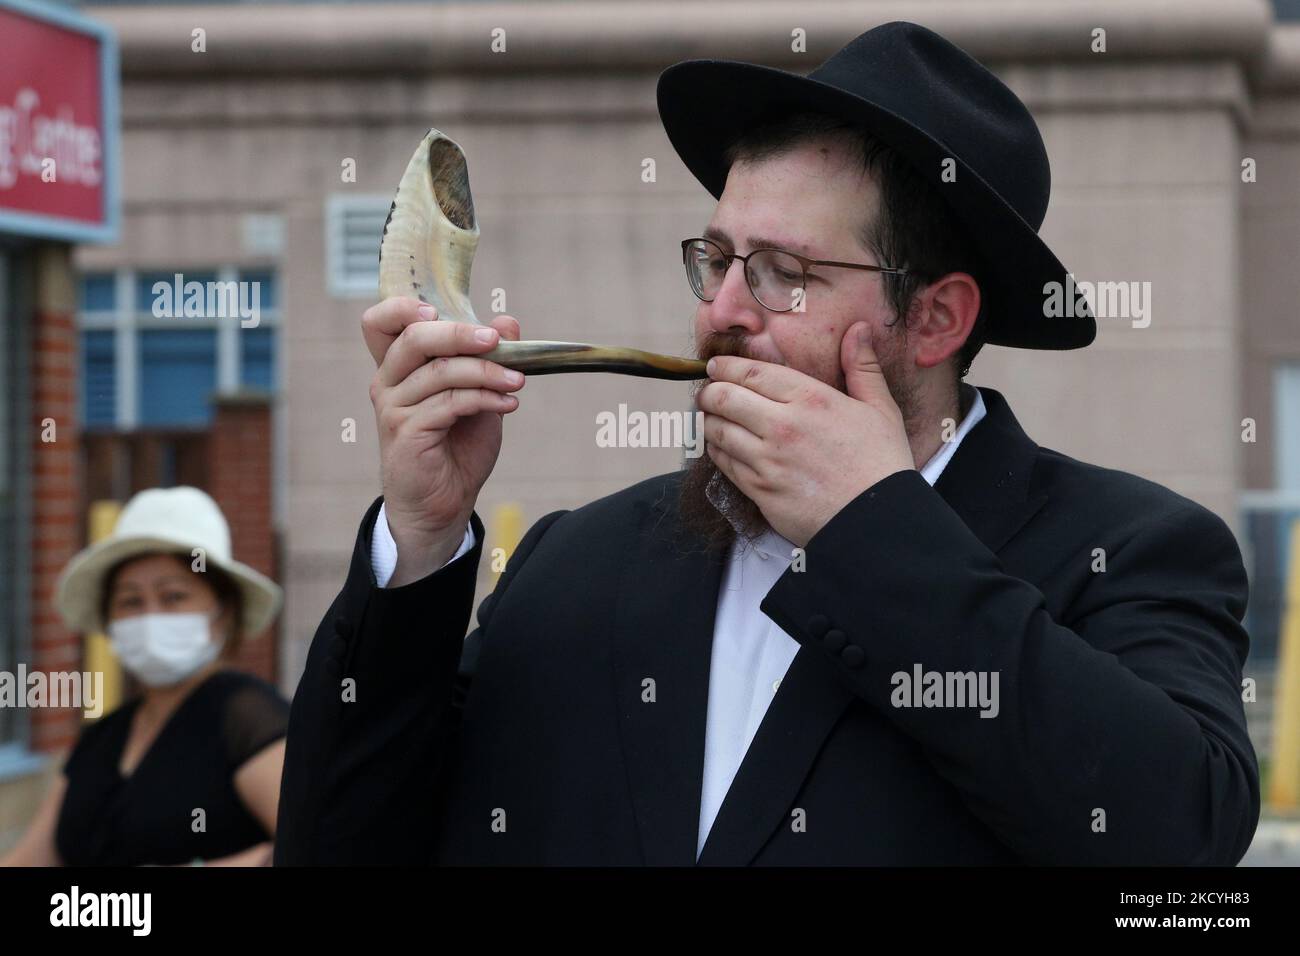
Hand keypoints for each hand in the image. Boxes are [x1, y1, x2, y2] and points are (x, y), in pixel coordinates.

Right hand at [362, 297, 524, 582]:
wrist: (443, 504)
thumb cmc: (456, 448)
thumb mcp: (479, 395)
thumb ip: (488, 359)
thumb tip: (507, 321)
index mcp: (399, 367)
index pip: (380, 323)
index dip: (402, 307)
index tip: (439, 309)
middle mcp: (388, 382)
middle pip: (412, 338)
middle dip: (458, 333)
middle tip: (496, 340)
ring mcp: (393, 407)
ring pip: (439, 371)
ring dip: (485, 372)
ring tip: (518, 380)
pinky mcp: (405, 432)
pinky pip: (449, 403)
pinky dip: (484, 398)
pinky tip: (508, 403)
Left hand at [696, 321, 914, 546]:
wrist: (876, 521)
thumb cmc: (881, 464)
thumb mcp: (880, 408)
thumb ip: (862, 367)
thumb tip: (858, 329)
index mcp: (810, 399)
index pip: (751, 373)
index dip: (726, 367)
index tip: (716, 367)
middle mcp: (782, 426)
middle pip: (724, 398)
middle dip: (709, 391)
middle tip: (707, 391)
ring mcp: (767, 460)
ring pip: (717, 431)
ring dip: (708, 420)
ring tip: (710, 416)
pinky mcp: (759, 490)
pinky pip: (724, 463)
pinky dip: (715, 450)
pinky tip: (719, 446)